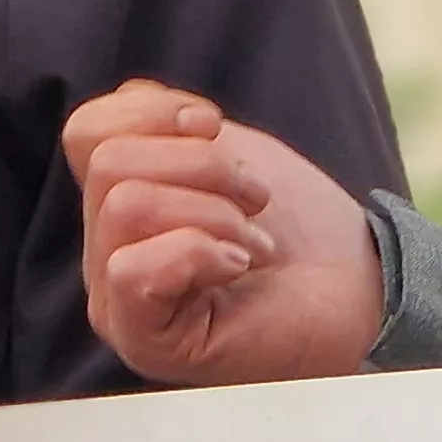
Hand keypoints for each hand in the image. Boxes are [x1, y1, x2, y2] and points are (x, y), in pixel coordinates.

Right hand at [60, 77, 381, 384]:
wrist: (357, 289)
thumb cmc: (297, 226)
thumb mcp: (227, 152)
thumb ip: (167, 127)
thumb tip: (135, 100)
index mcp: (116, 203)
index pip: (84, 132)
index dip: (152, 112)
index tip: (214, 126)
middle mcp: (104, 253)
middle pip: (110, 166)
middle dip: (202, 164)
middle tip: (256, 198)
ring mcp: (117, 301)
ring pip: (124, 207)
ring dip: (213, 211)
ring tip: (254, 237)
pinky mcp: (144, 341)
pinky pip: (132, 269)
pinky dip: (201, 252)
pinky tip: (240, 265)